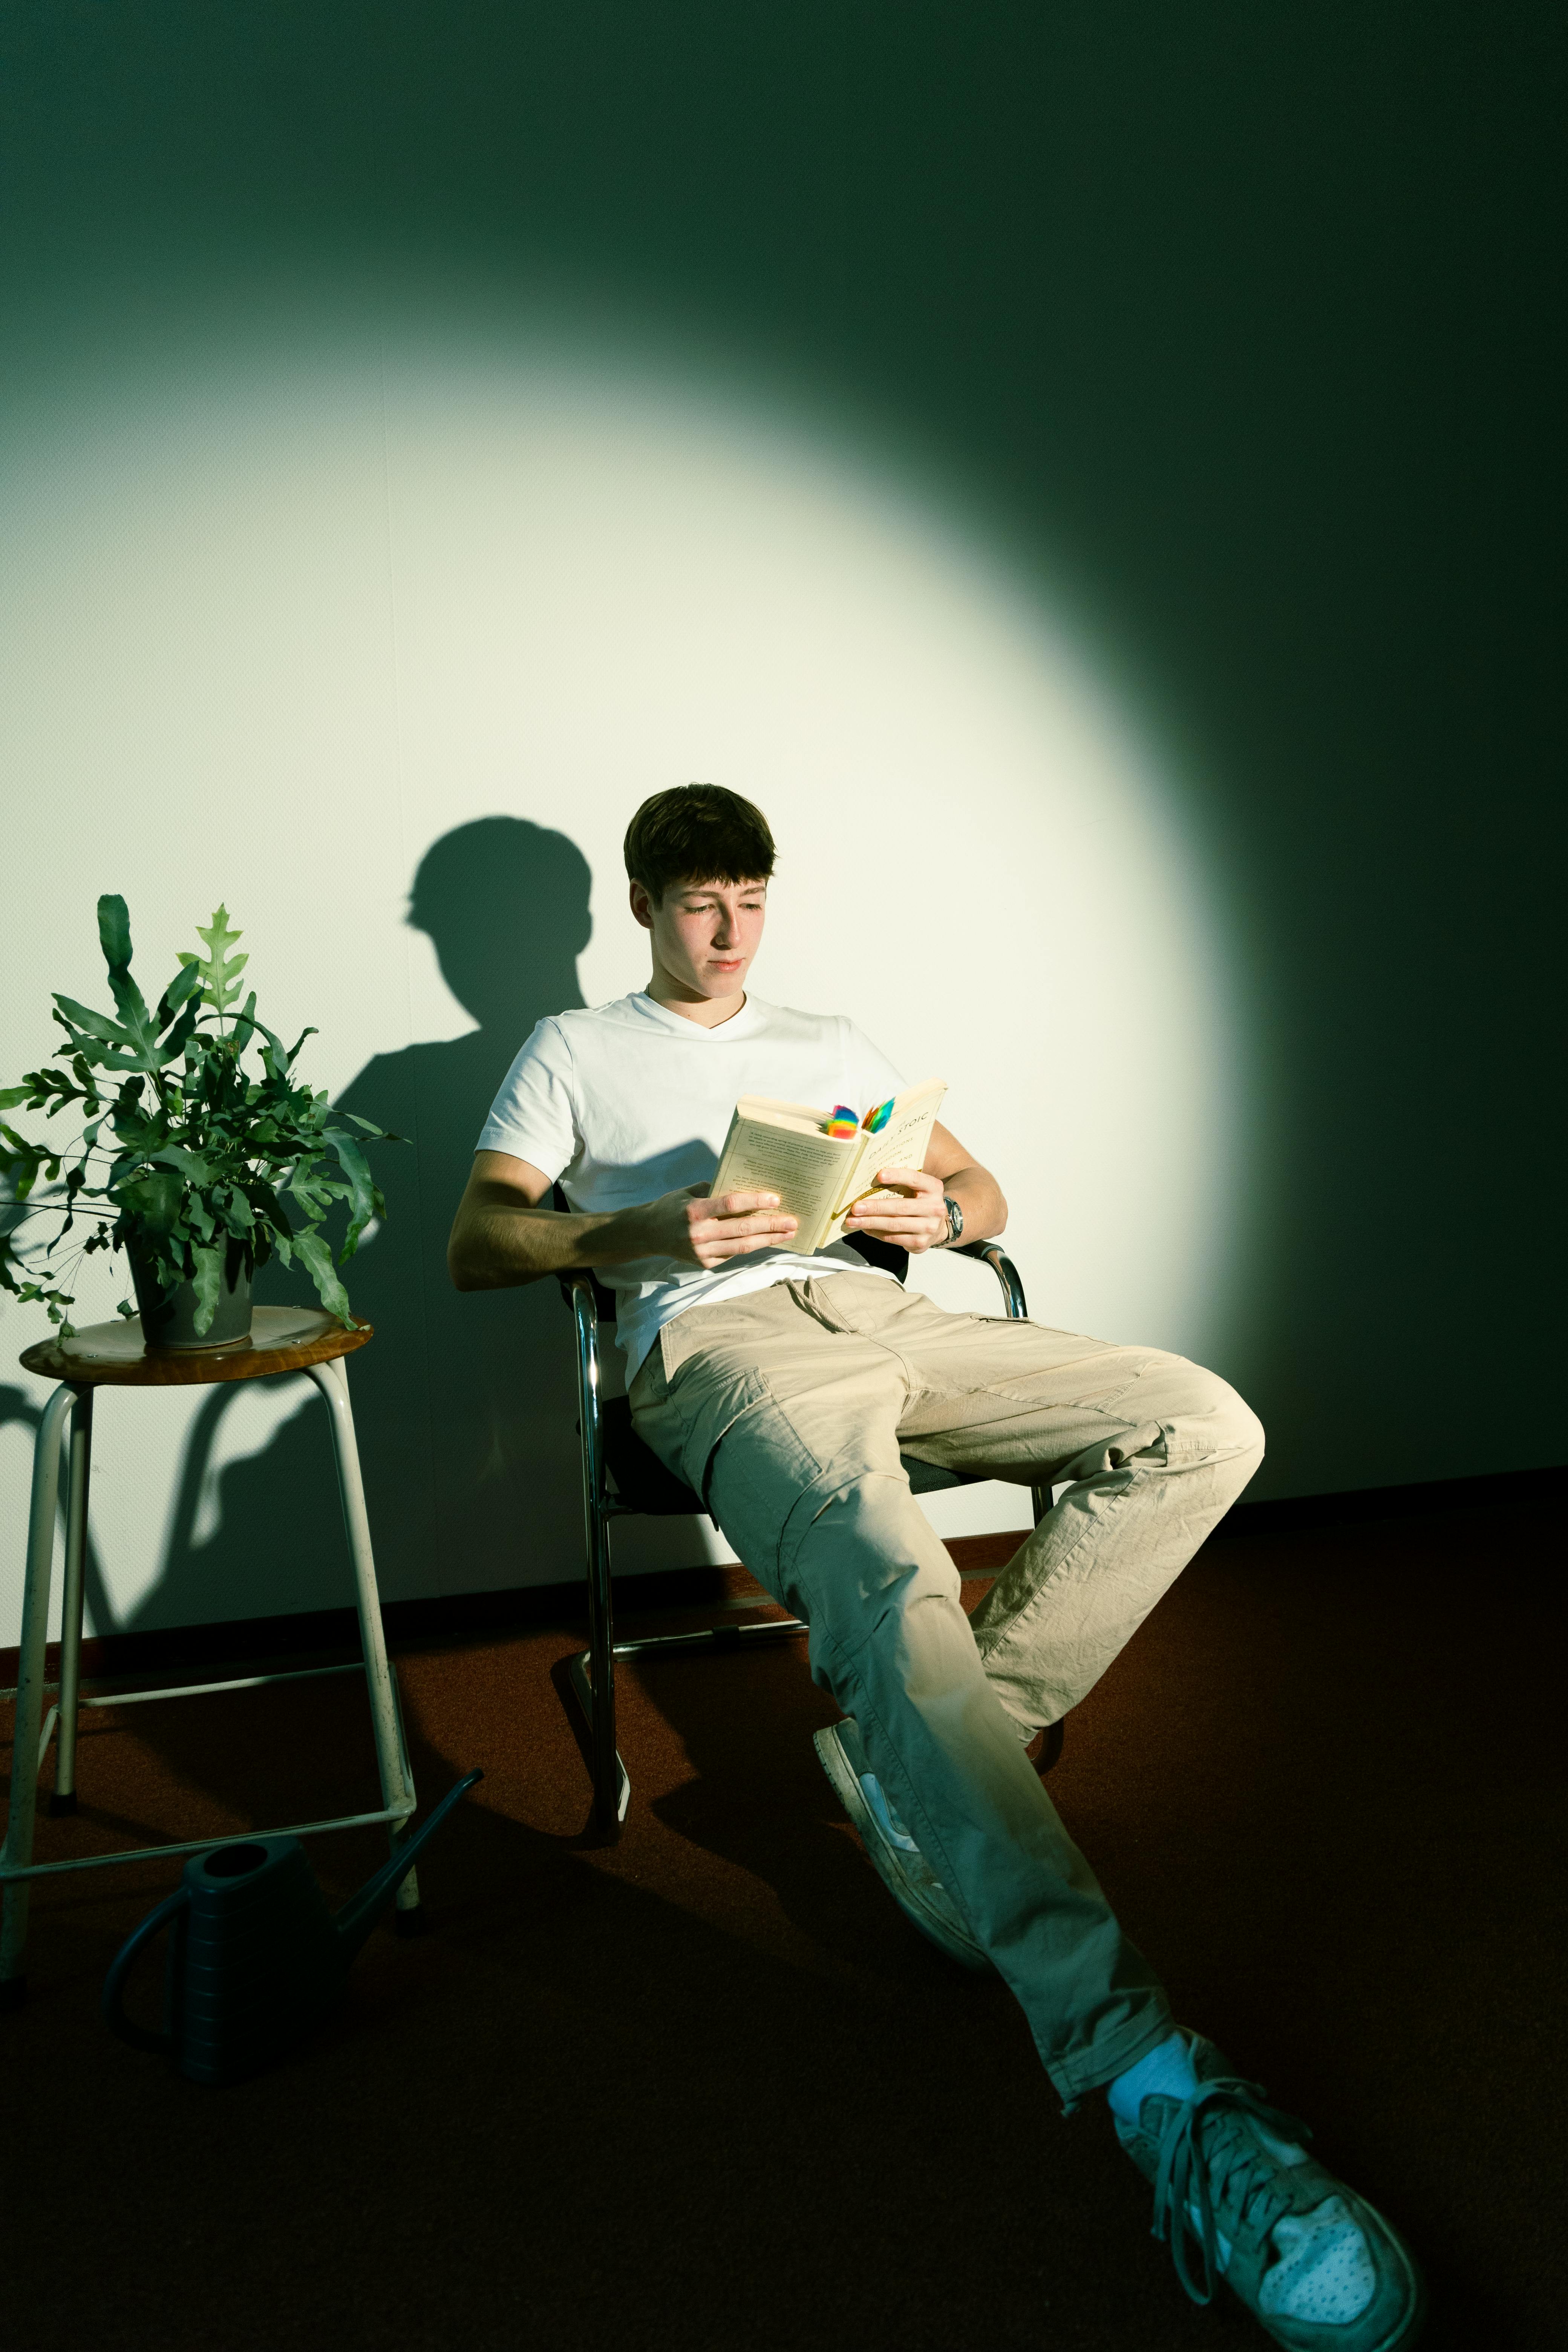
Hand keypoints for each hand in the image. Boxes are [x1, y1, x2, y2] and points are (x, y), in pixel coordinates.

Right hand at [640, 1185, 798, 1268]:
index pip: (730, 1205)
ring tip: (788, 1234)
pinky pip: (733, 1254)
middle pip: (742, 1229)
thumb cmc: (672, 1207)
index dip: (755, 1202)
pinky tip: (767, 1240)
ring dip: (768, 1240)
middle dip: (771, 1225)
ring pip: (742, 1246)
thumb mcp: (689, 1192)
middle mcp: (699, 1234)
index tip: (775, 1199)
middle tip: (792, 1221)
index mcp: (694, 1211)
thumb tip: (746, 1186)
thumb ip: (714, 1190)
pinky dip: (751, 1246)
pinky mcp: (705, 1264)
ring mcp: (702, 1252)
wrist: (648, 1234)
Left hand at [843, 1165, 947, 1254]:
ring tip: (853, 1220)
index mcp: (933, 1188)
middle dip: (875, 1207)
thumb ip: (903, 1182)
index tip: (879, 1175)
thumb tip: (872, 1180)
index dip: (897, 1176)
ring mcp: (928, 1227)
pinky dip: (876, 1233)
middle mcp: (934, 1208)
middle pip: (900, 1207)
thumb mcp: (920, 1188)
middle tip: (855, 1207)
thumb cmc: (921, 1202)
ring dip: (870, 1222)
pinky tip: (865, 1228)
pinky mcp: (920, 1242)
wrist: (938, 1227)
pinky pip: (893, 1238)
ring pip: (894, 1224)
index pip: (914, 1179)